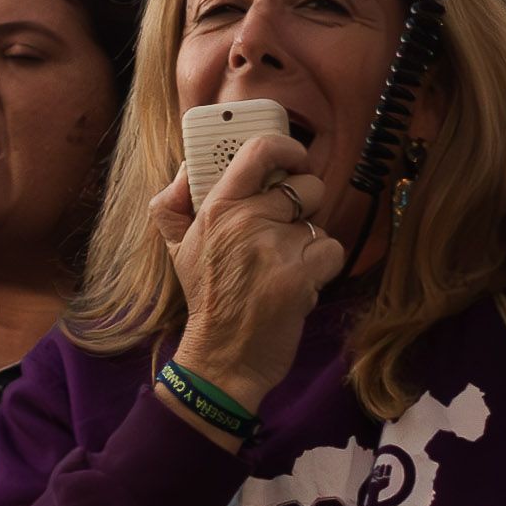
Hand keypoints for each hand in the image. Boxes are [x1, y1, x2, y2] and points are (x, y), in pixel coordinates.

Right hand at [160, 119, 342, 415]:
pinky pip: (331, 250)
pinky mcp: (299, 276)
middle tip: (286, 231)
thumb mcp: (176, 247)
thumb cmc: (206, 299)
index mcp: (217, 208)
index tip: (295, 157)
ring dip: (309, 245)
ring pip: (319, 223)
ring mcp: (273, 248)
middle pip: (305, 186)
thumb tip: (188, 165)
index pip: (258, 152)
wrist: (221, 359)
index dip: (287, 146)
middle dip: (305, 208)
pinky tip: (300, 284)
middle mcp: (245, 221)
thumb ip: (175, 201)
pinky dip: (322, 268)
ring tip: (284, 267)